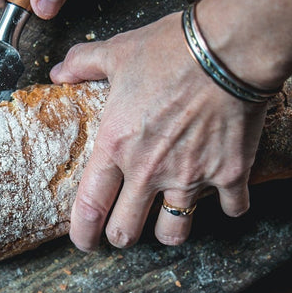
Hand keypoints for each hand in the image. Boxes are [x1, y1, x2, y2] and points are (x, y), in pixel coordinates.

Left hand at [51, 12, 271, 251]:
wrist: (228, 50)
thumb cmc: (171, 50)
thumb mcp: (118, 52)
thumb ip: (84, 63)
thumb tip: (60, 71)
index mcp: (117, 146)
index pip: (89, 207)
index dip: (83, 234)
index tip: (84, 242)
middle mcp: (149, 170)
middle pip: (127, 231)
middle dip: (123, 236)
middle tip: (126, 228)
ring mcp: (190, 176)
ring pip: (175, 231)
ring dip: (170, 231)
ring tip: (170, 221)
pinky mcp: (229, 173)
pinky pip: (231, 208)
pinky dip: (230, 205)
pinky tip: (228, 195)